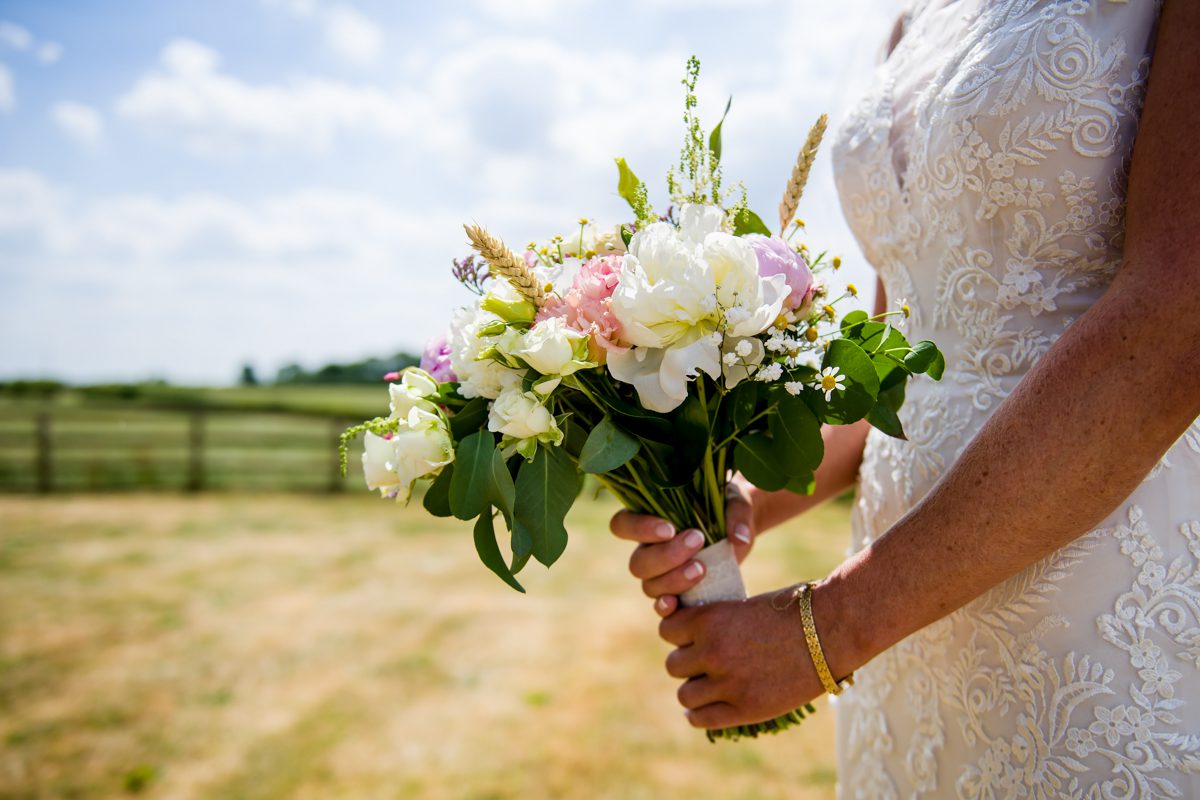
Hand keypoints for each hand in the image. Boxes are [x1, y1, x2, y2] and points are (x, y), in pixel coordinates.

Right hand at [609, 475, 756, 616]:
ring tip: (702, 568)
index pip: (622, 524)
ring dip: (674, 580)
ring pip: (649, 586)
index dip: (638, 529)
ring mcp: (660, 576)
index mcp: (649, 519)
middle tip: (697, 540)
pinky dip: (667, 608)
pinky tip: (679, 604)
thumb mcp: (736, 501)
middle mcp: (648, 549)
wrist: (740, 531)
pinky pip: (662, 607)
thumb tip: (739, 538)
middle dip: (666, 556)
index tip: (670, 529)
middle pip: (638, 563)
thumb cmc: (729, 508)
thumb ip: (737, 513)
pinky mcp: (676, 594)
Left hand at [659, 586, 825, 729]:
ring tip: (709, 686)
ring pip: (685, 695)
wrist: (831, 630)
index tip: (691, 636)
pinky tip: (707, 709)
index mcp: (710, 619)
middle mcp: (713, 652)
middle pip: (674, 664)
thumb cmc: (793, 610)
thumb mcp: (745, 605)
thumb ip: (717, 623)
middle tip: (705, 662)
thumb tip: (690, 636)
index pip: (668, 630)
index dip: (679, 633)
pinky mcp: (746, 709)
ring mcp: (729, 683)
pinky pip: (702, 719)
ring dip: (694, 689)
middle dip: (688, 662)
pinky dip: (699, 715)